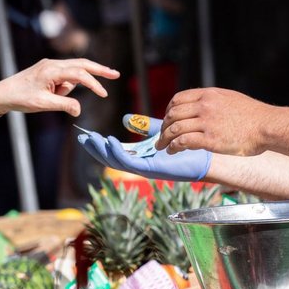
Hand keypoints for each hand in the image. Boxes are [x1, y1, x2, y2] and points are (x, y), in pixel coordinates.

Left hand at [0, 58, 118, 117]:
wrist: (2, 93)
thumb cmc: (20, 98)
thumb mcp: (43, 104)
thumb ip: (64, 105)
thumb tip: (79, 110)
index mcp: (52, 70)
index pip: (80, 74)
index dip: (94, 84)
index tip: (104, 94)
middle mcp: (52, 64)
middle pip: (82, 64)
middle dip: (99, 70)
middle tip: (116, 74)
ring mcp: (49, 66)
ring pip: (72, 72)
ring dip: (72, 86)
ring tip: (50, 98)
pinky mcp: (47, 70)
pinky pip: (63, 77)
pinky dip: (65, 86)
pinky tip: (50, 95)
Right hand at [77, 115, 211, 180]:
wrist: (207, 156)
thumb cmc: (187, 146)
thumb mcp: (160, 131)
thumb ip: (143, 126)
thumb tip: (125, 118)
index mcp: (139, 157)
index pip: (113, 151)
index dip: (98, 144)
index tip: (84, 135)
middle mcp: (139, 165)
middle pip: (110, 159)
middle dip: (94, 149)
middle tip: (81, 138)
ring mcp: (144, 169)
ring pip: (116, 162)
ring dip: (102, 151)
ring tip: (92, 139)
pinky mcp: (152, 170)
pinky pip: (130, 162)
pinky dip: (118, 152)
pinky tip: (110, 141)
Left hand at [157, 88, 271, 155]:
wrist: (269, 126)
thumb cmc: (254, 115)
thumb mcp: (230, 99)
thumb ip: (212, 102)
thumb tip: (198, 108)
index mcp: (209, 95)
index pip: (178, 99)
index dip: (169, 110)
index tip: (168, 119)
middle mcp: (205, 106)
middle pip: (173, 114)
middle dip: (164, 126)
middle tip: (161, 136)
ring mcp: (207, 122)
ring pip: (175, 128)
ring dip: (165, 139)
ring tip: (162, 146)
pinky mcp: (210, 139)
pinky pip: (183, 141)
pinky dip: (174, 146)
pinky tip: (173, 150)